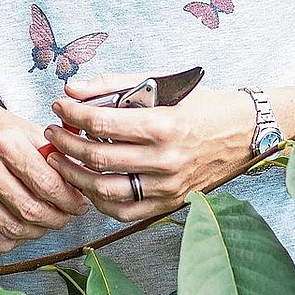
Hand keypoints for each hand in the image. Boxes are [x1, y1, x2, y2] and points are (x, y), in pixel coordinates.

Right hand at [0, 80, 89, 252]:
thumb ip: (47, 148)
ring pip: (10, 228)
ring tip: (46, 224)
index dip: (69, 199)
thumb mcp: (18, 123)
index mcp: (4, 141)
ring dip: (36, 232)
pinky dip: (7, 242)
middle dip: (58, 219)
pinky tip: (18, 233)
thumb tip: (75, 172)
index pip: (47, 183)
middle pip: (30, 210)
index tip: (79, 202)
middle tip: (66, 216)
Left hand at [43, 73, 254, 221]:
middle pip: (98, 157)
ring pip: (105, 190)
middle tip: (52, 132)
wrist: (242, 132)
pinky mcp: (169, 203)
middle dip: (66, 143)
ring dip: (75, 175)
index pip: (102, 123)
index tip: (58, 105)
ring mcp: (167, 187)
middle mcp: (165, 160)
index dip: (72, 114)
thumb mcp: (161, 83)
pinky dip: (99, 200)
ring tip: (61, 159)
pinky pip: (123, 212)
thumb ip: (115, 84)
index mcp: (163, 125)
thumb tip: (73, 88)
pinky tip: (87, 183)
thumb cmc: (200, 103)